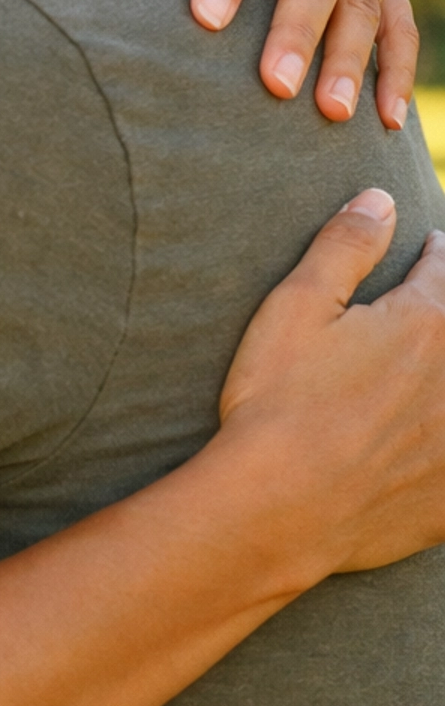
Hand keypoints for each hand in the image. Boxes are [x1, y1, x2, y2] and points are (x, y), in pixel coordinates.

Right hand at [216, 189, 444, 578]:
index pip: (442, 271)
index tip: (432, 248)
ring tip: (431, 375)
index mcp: (422, 323)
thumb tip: (381, 198)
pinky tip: (435, 448)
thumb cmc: (278, 402)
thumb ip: (344, 246)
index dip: (436, 255)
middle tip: (431, 317)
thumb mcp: (297, 307)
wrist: (278, 508)